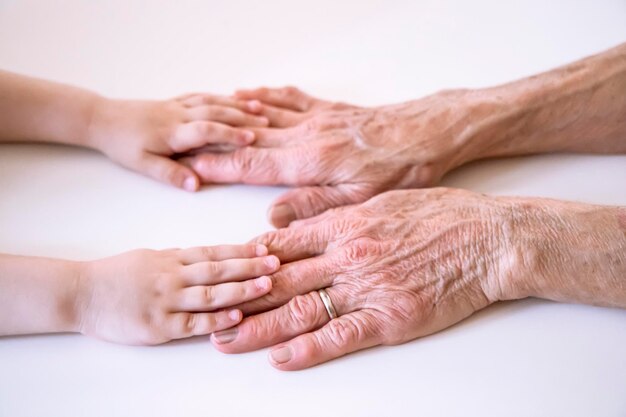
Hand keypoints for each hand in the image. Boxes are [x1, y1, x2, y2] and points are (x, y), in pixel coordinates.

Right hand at [76, 244, 279, 344]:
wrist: (81, 294)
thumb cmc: (115, 274)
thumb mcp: (149, 257)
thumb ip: (178, 259)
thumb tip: (207, 256)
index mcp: (171, 258)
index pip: (212, 252)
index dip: (241, 250)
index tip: (264, 248)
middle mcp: (172, 276)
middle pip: (218, 270)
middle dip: (250, 266)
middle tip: (276, 263)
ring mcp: (166, 301)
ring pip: (210, 294)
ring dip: (241, 289)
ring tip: (266, 285)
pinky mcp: (158, 326)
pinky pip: (193, 323)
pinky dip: (216, 319)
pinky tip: (237, 316)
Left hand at [88, 93, 268, 190]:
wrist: (100, 118)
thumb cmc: (122, 144)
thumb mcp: (143, 165)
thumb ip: (170, 174)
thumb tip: (196, 184)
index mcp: (173, 132)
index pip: (207, 130)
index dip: (230, 134)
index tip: (252, 137)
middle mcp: (178, 115)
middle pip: (216, 112)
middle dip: (243, 117)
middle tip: (267, 123)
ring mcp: (177, 105)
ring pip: (212, 101)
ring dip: (237, 105)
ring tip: (260, 108)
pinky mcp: (173, 101)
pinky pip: (202, 96)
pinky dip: (221, 97)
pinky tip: (233, 99)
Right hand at [186, 87, 486, 226]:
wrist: (429, 132)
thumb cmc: (401, 170)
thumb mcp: (360, 200)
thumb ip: (313, 206)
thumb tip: (272, 217)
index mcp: (311, 161)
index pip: (252, 165)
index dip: (219, 167)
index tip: (191, 166)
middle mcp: (308, 135)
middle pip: (250, 139)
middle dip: (214, 142)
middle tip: (183, 143)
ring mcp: (317, 118)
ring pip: (264, 116)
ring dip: (231, 117)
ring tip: (201, 117)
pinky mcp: (329, 109)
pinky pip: (289, 99)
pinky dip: (265, 96)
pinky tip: (249, 94)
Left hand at [208, 188, 521, 368]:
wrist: (487, 238)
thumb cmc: (439, 215)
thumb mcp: (381, 199)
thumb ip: (336, 213)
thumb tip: (297, 223)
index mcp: (345, 223)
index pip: (282, 244)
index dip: (249, 260)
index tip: (226, 272)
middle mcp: (348, 255)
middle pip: (281, 280)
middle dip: (241, 298)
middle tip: (208, 313)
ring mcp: (368, 287)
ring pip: (302, 309)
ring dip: (260, 327)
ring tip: (227, 340)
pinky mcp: (391, 316)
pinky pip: (342, 335)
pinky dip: (310, 348)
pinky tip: (283, 358)